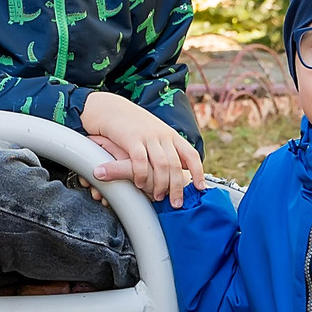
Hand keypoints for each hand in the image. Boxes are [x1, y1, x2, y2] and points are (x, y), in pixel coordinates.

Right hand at [82, 91, 203, 207]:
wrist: (111, 108)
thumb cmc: (133, 125)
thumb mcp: (155, 133)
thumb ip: (168, 148)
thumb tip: (183, 166)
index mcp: (171, 134)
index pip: (191, 154)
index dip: (198, 172)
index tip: (200, 188)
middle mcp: (162, 135)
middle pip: (176, 165)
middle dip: (178, 187)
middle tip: (176, 204)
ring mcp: (148, 136)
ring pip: (161, 165)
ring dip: (161, 185)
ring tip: (157, 197)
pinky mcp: (131, 139)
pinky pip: (141, 161)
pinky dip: (142, 175)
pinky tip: (140, 184)